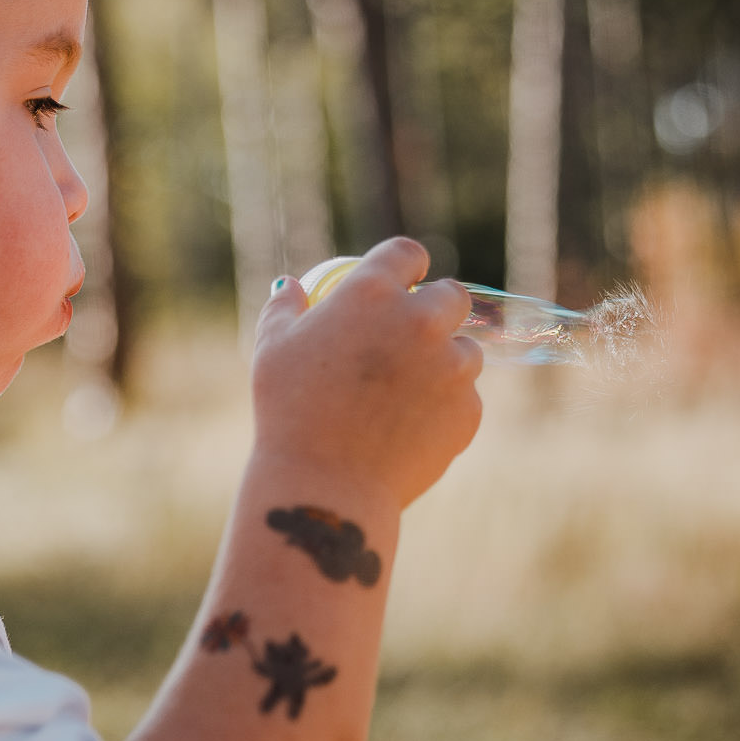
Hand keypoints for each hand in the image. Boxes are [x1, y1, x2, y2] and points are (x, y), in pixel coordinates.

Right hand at [249, 237, 483, 510]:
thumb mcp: (271, 351)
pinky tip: (412, 427)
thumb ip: (284, 308)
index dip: (409, 263)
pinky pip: (464, 398)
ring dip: (446, 360)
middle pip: (453, 295)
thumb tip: (290, 284)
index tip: (408, 277)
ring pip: (466, 350)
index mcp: (373, 293)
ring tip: (411, 389)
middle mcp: (421, 320)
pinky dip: (445, 407)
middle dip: (440, 307)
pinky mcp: (468, 409)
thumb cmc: (289, 414)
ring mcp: (451, 365)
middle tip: (420, 330)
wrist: (326, 486)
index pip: (407, 254)